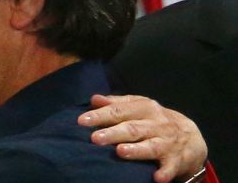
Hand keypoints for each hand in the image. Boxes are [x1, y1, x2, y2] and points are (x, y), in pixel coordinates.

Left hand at [78, 95, 206, 182]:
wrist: (191, 137)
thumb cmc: (155, 120)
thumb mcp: (138, 107)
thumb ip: (117, 103)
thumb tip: (94, 99)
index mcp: (145, 108)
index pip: (119, 110)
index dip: (100, 115)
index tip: (82, 121)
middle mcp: (156, 123)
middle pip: (132, 128)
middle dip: (114, 133)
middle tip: (94, 138)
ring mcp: (168, 142)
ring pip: (151, 146)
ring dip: (137, 150)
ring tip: (120, 152)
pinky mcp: (177, 160)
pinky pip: (171, 167)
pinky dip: (165, 172)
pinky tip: (157, 177)